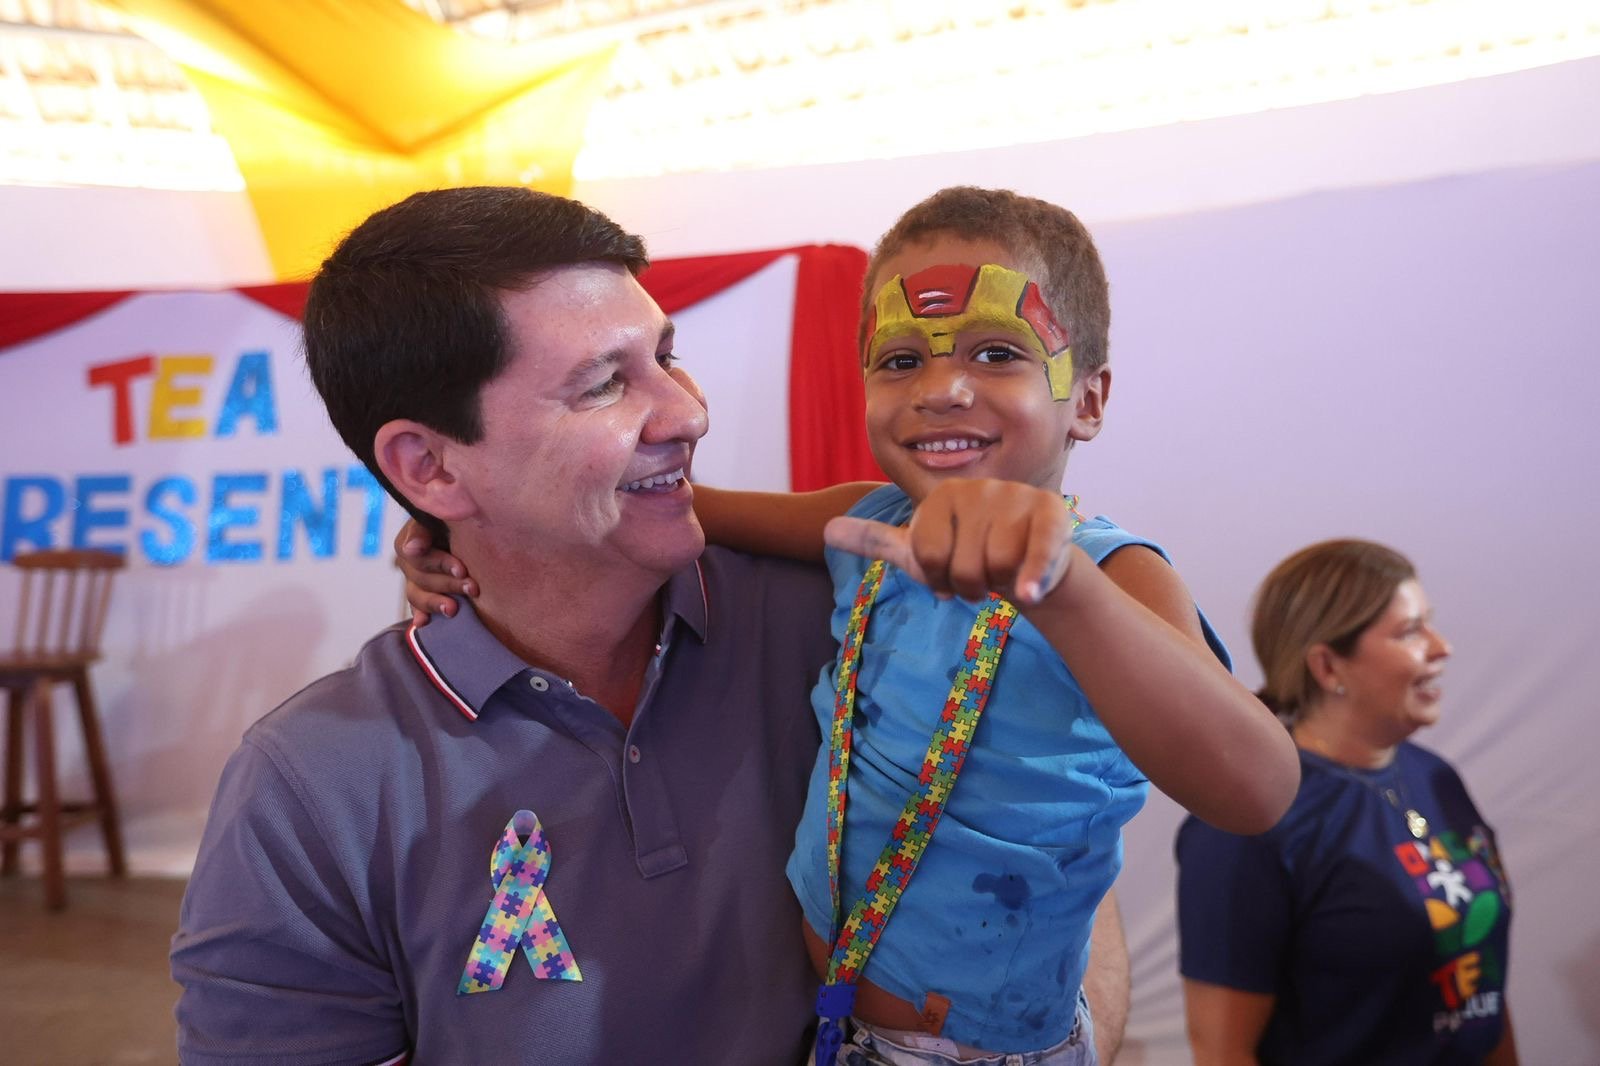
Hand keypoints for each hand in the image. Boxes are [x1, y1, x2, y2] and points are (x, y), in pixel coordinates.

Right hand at [394, 519, 475, 625]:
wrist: (475, 534)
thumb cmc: (462, 522)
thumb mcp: (447, 519)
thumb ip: (424, 529)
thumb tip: (411, 549)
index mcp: (412, 537)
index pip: (415, 553)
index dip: (439, 563)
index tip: (461, 570)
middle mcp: (410, 559)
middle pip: (419, 576)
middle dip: (447, 583)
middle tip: (472, 588)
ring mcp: (415, 579)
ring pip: (416, 594)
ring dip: (435, 602)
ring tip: (453, 609)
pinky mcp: (424, 593)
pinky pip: (417, 606)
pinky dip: (421, 614)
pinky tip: (423, 623)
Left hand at [823, 478, 1077, 605]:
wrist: (1027, 561)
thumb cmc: (969, 554)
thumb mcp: (919, 549)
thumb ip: (875, 540)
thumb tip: (825, 529)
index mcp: (943, 494)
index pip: (926, 555)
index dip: (936, 578)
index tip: (948, 572)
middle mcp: (981, 488)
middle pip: (962, 565)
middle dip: (970, 585)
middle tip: (982, 575)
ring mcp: (1017, 499)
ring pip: (996, 566)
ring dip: (1001, 584)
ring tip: (1006, 571)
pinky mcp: (1051, 516)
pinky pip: (1035, 553)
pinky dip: (1032, 578)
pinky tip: (1028, 595)